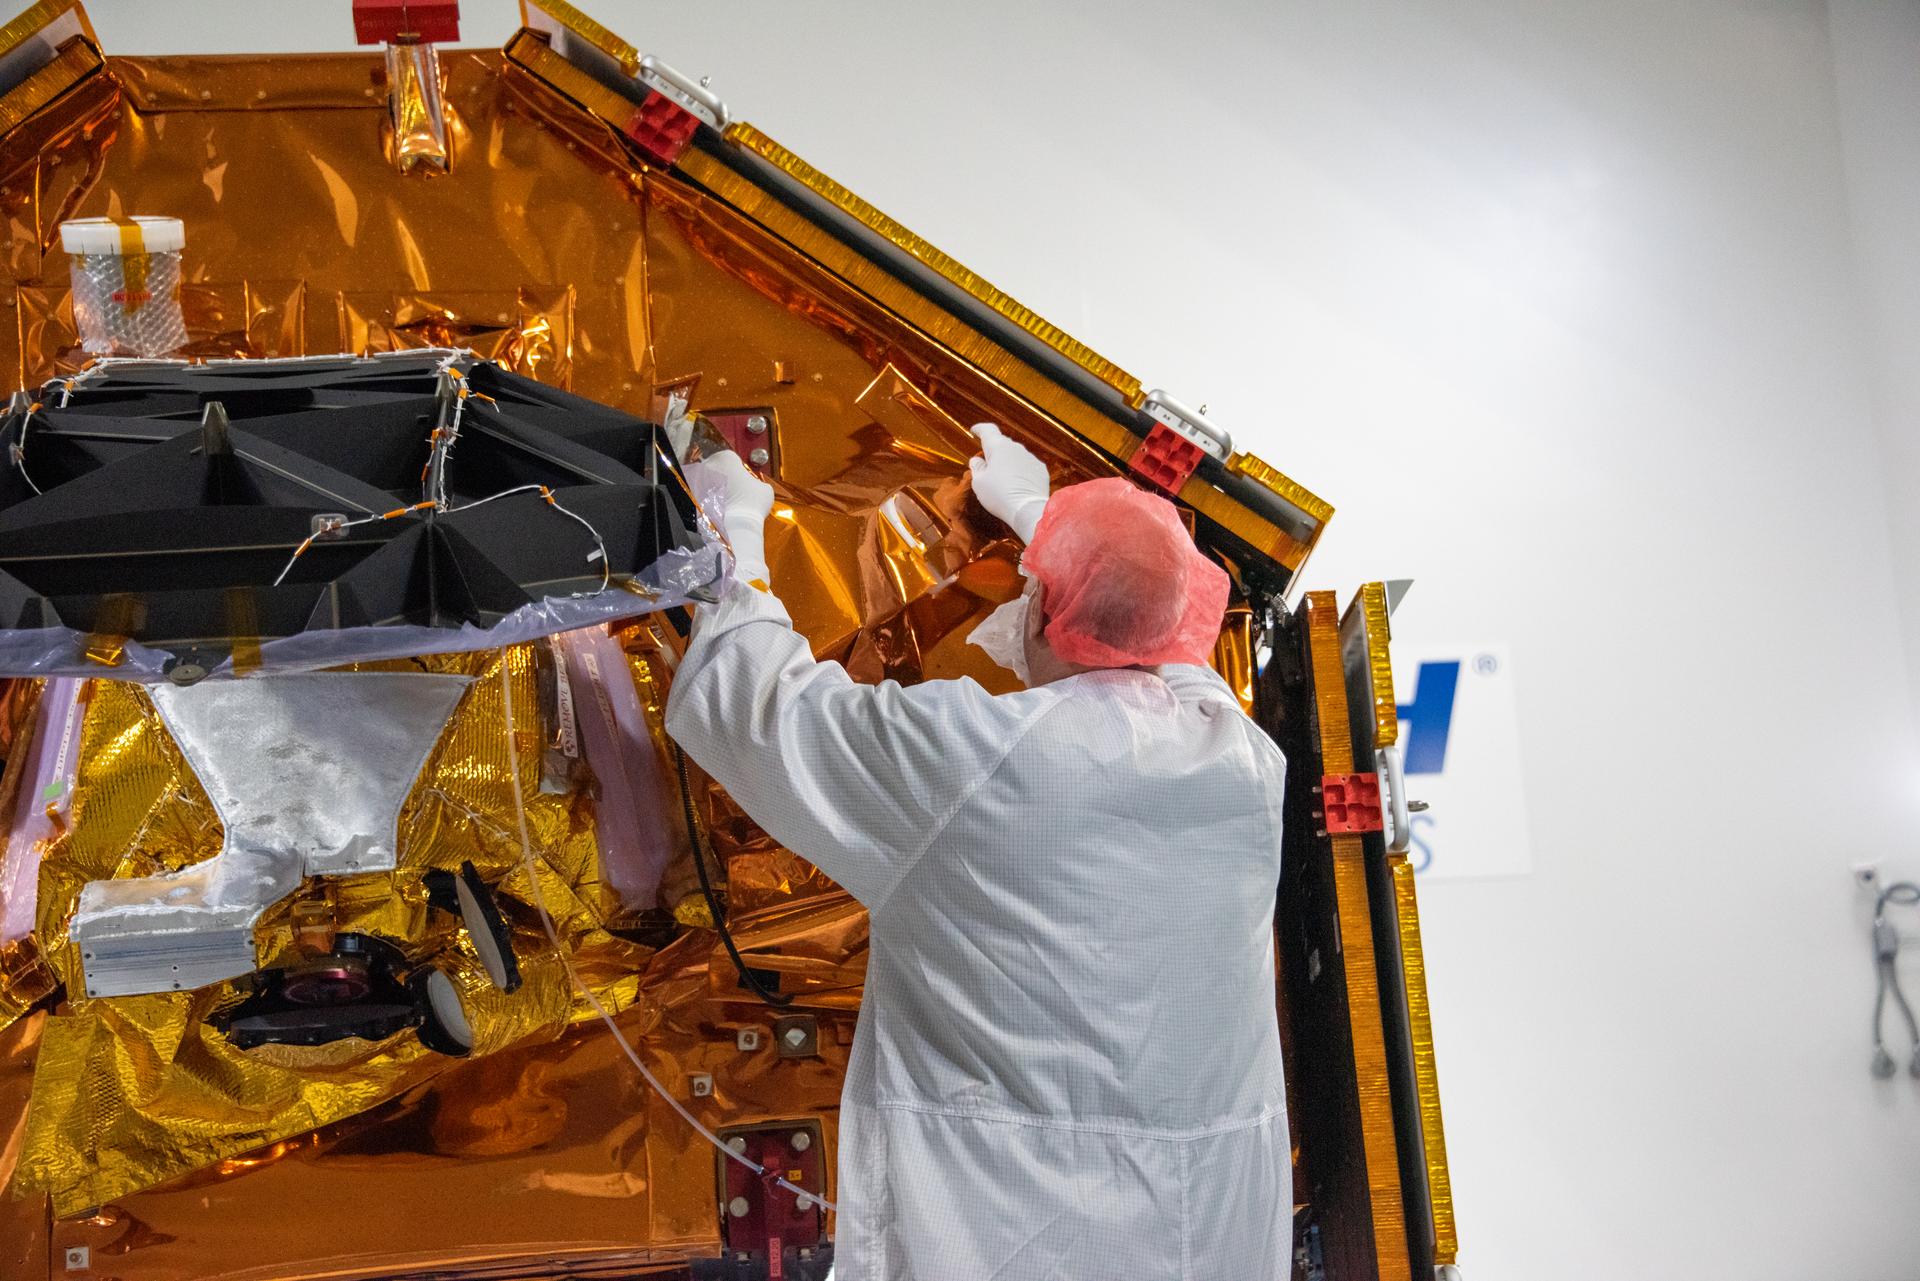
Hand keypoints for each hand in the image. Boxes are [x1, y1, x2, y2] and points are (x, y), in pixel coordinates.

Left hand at [685, 450, 773, 586]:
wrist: (733, 528)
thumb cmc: (750, 506)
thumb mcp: (764, 490)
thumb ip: (757, 482)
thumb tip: (754, 486)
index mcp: (726, 457)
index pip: (733, 460)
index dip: (739, 472)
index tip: (742, 483)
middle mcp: (707, 464)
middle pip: (715, 469)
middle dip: (722, 480)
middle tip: (732, 495)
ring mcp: (694, 479)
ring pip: (703, 482)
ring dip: (711, 491)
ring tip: (722, 506)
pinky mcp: (687, 495)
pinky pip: (696, 496)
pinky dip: (702, 502)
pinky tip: (713, 513)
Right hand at [968, 423, 1049, 543]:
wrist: (1027, 509)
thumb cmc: (999, 495)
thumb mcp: (979, 482)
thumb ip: (977, 468)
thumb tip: (977, 461)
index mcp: (998, 447)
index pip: (988, 430)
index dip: (980, 429)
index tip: (975, 431)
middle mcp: (1016, 448)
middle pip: (1002, 444)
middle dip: (993, 451)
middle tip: (986, 463)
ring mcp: (1030, 458)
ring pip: (1015, 456)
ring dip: (1008, 462)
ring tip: (1002, 479)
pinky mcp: (1040, 470)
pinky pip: (1027, 467)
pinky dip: (1020, 472)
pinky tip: (1017, 485)